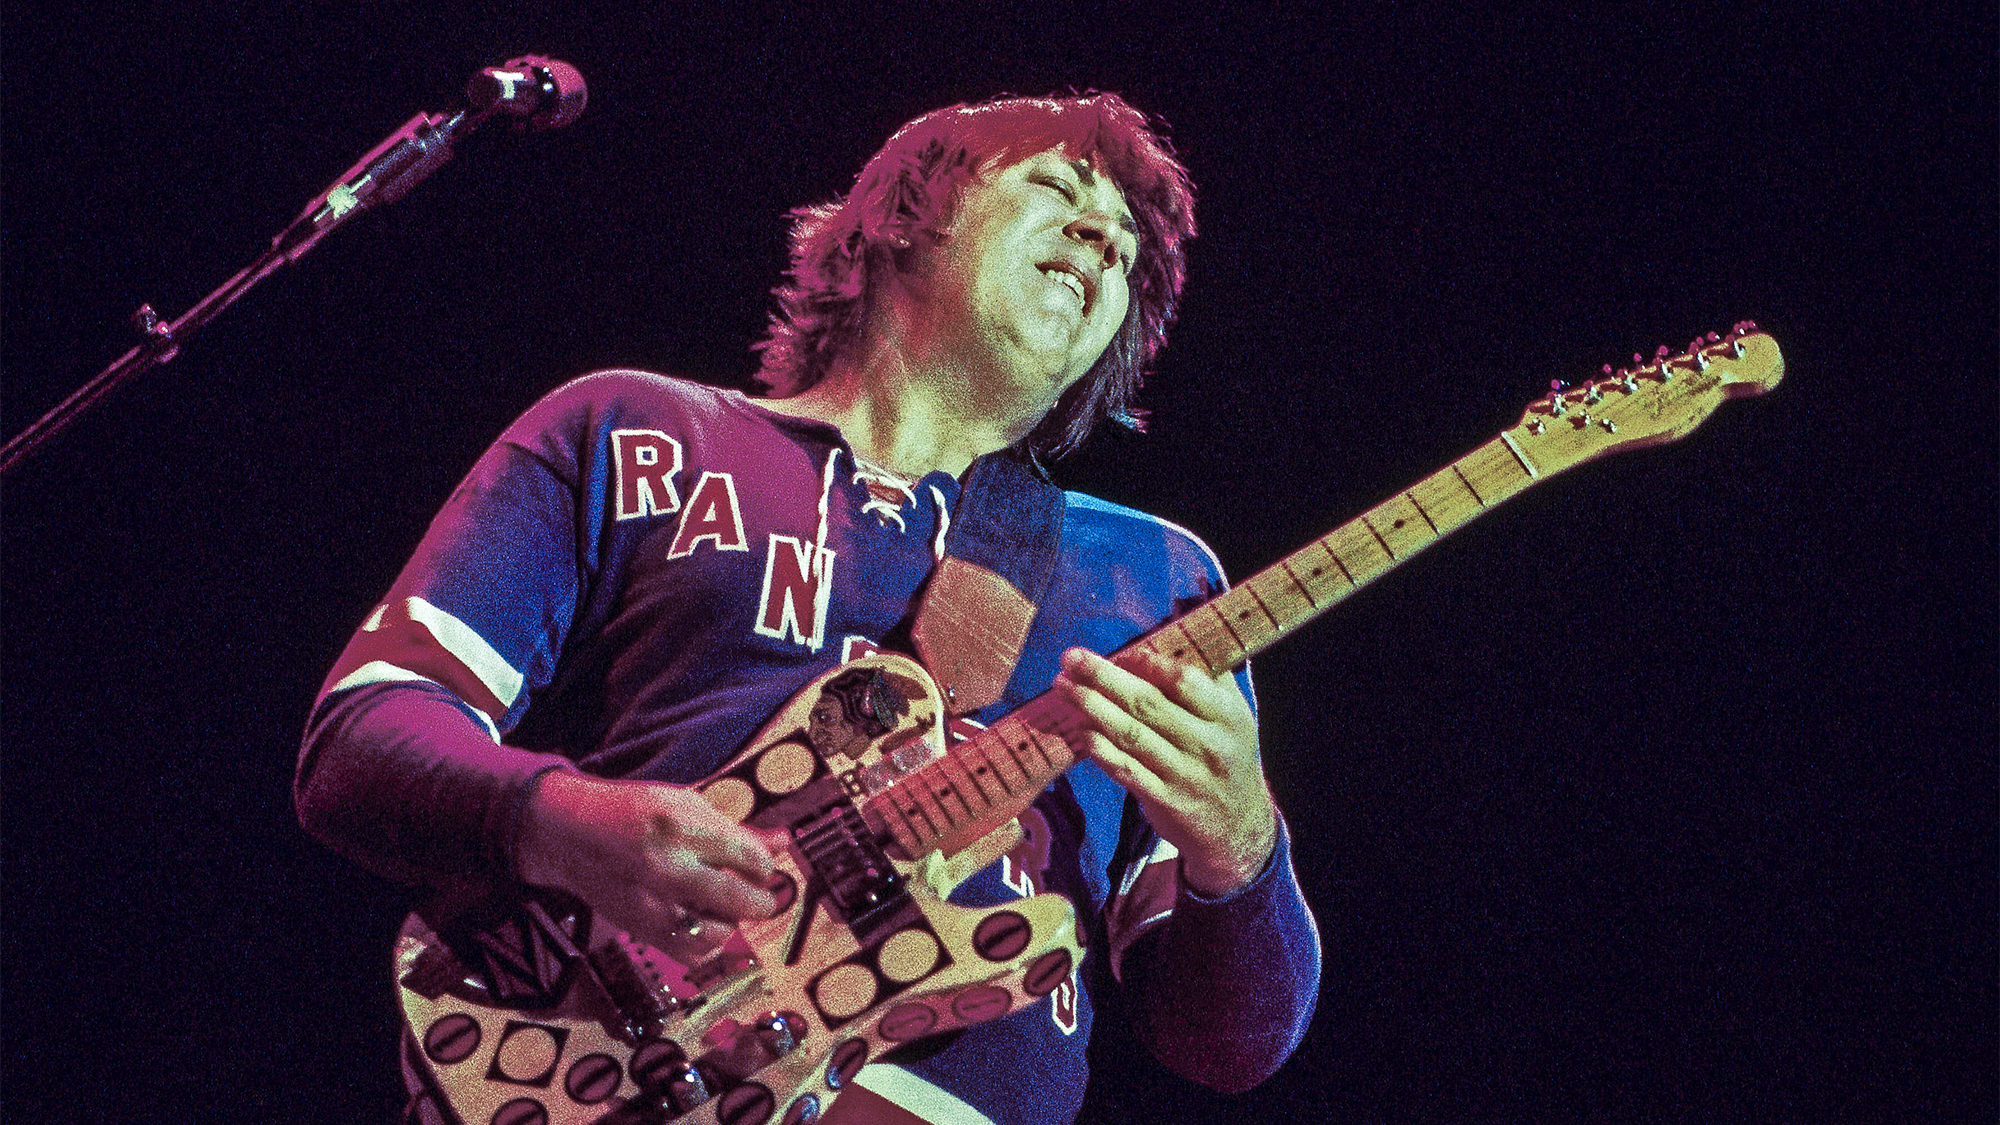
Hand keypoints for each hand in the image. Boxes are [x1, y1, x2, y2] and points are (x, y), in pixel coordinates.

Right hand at [514, 771, 777, 948]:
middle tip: (761, 896)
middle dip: (762, 900)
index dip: (766, 866)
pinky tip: (703, 923)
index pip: (750, 858)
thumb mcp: (687, 804)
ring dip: (732, 922)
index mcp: (682, 826)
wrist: (574, 833)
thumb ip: (737, 829)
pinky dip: (706, 943)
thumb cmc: (634, 812)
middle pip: (739, 899)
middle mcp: (668, 867)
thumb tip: (784, 841)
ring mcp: (652, 901)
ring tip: (725, 907)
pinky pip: (690, 953)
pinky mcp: (640, 927)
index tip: (763, 866)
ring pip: (717, 933)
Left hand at [1054, 646, 1277, 896]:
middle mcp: (1207, 744)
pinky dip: (1102, 750)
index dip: (1148, 663)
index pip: (1184, 681)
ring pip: (1132, 735)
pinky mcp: (1164, 800)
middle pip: (1148, 704)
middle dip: (1104, 678)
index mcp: (1228, 715)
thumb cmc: (1226, 753)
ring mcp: (1184, 775)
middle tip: (1071, 658)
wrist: (1237, 825)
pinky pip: (1127, 771)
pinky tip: (1080, 731)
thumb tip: (1183, 605)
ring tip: (1063, 687)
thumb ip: (1207, 665)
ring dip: (1092, 708)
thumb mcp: (1232, 711)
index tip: (1121, 652)